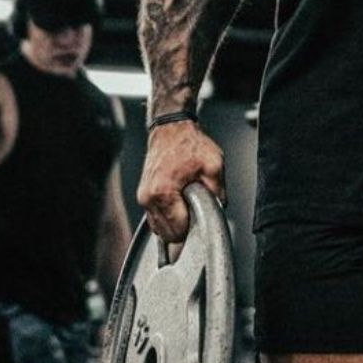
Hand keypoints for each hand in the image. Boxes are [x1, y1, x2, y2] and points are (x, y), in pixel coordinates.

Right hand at [137, 121, 225, 244]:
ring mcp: (144, 198)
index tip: (200, 219)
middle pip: (167, 234)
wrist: (171, 127)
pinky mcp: (143, 196)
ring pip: (160, 229)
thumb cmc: (189, 144)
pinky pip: (155, 218)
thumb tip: (219, 210)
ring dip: (174, 224)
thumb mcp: (213, 165)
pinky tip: (178, 205)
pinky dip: (167, 217)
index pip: (178, 231)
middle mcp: (149, 198)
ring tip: (187, 206)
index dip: (192, 229)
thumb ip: (218, 192)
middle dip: (184, 228)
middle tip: (196, 211)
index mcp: (164, 193)